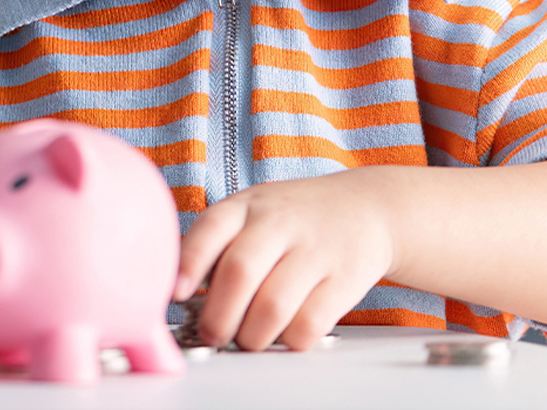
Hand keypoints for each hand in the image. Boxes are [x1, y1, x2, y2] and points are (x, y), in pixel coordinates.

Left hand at [176, 167, 402, 352]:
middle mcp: (281, 222)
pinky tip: (284, 334)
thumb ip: (217, 244)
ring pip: (273, 306)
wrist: (368, 207)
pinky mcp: (344, 278)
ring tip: (248, 338)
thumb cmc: (297, 217)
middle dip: (218, 318)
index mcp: (249, 205)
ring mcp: (316, 249)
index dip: (189, 264)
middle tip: (213, 334)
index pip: (211, 229)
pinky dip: (288, 340)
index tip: (178, 295)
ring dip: (252, 336)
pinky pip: (309, 323)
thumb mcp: (254, 211)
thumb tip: (179, 293)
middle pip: (240, 273)